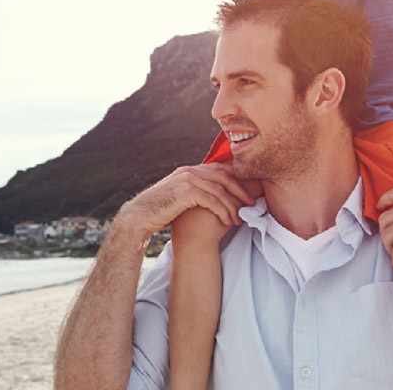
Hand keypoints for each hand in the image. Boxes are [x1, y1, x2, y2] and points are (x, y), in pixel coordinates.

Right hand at [116, 163, 254, 240]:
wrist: (140, 216)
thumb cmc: (160, 211)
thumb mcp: (179, 197)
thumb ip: (194, 193)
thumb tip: (211, 199)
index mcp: (190, 171)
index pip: (220, 170)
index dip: (236, 181)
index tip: (247, 195)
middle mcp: (190, 171)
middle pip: (225, 177)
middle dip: (241, 191)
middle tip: (252, 204)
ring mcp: (188, 179)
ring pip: (220, 190)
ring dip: (233, 205)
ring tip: (240, 218)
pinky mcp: (186, 191)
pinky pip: (212, 200)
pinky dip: (223, 211)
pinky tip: (228, 221)